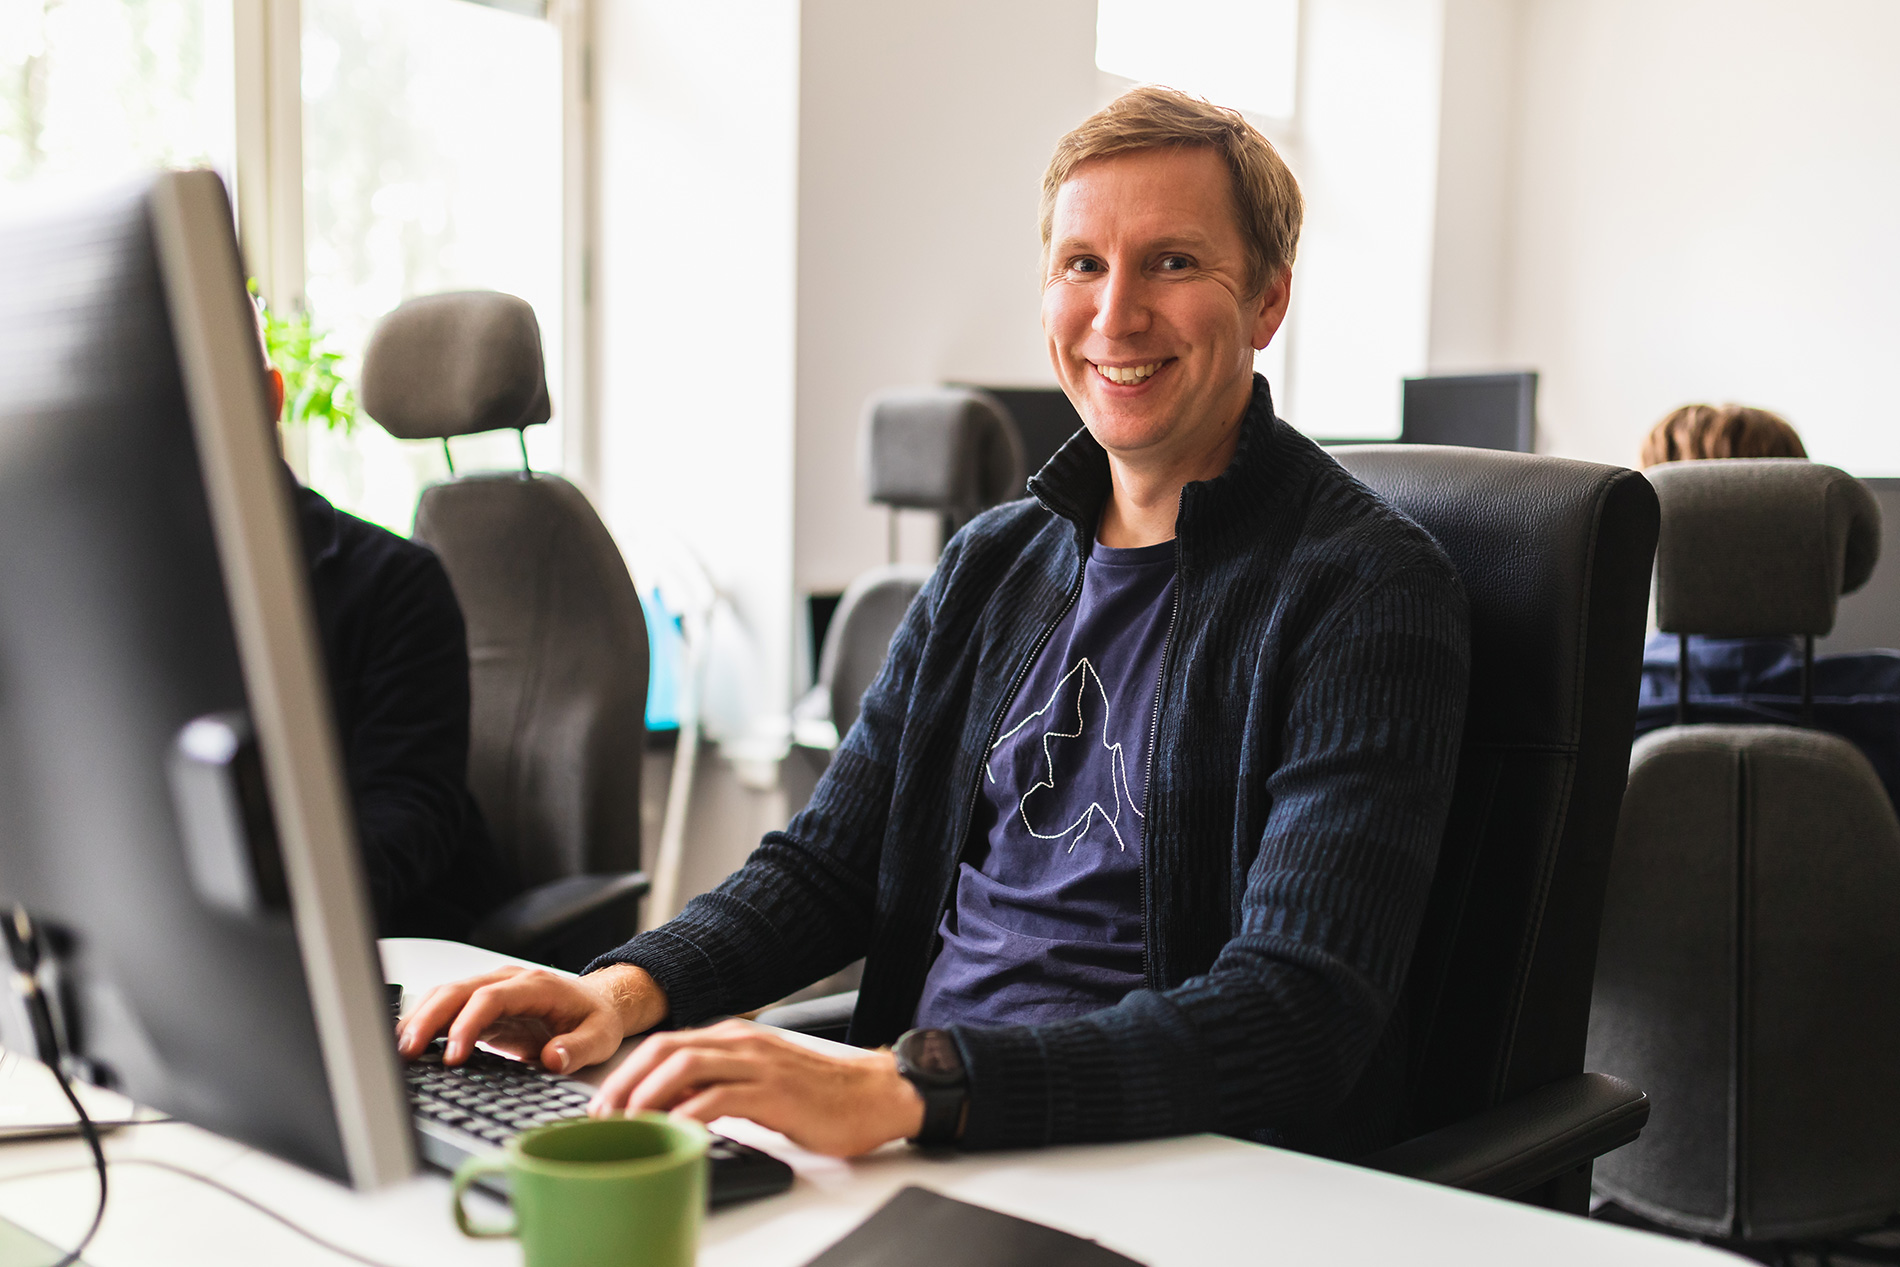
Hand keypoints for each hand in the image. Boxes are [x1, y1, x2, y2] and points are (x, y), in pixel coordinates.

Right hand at [396, 963, 667, 1074]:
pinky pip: (447, 1006)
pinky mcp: (482, 1004)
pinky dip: (425, 1021)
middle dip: (429, 1019)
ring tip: (399, 1050)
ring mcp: (493, 989)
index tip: (453, 1057)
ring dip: (419, 1018)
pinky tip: (409, 1042)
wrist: (598, 1002)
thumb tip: (552, 1059)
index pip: (490, 998)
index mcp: (536, 986)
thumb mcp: (601, 1037)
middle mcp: (509, 981)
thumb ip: (578, 1048)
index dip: (467, 1024)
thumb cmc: (597, 1019)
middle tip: (407, 1052)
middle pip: (458, 990)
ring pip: (446, 993)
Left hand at [592, 1019, 925, 1157]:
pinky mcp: (774, 1092)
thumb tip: (671, 1110)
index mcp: (735, 1037)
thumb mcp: (760, 1082)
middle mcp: (741, 1042)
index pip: (664, 1044)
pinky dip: (688, 1114)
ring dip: (646, 1096)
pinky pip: (718, 1097)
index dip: (626, 1072)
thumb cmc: (820, 1096)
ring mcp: (758, 1064)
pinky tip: (674, 1133)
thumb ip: (719, 1085)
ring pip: (684, 1066)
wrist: (876, 1096)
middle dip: (624, 1082)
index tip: (603, 1105)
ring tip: (628, 1126)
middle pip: (664, 1050)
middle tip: (603, 1117)